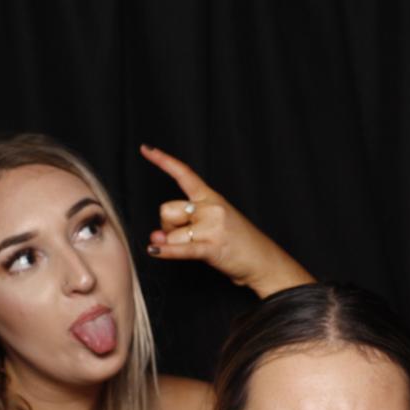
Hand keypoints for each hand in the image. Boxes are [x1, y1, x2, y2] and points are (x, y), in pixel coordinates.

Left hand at [140, 144, 313, 297]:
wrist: (264, 262)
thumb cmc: (239, 243)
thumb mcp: (212, 226)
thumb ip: (181, 227)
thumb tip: (154, 238)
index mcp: (212, 198)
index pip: (184, 174)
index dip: (163, 160)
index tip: (146, 148)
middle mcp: (211, 208)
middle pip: (168, 210)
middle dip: (168, 227)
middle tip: (187, 237)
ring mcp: (212, 227)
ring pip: (171, 234)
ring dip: (174, 245)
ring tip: (197, 248)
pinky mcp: (213, 247)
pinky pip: (182, 249)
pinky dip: (167, 251)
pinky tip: (154, 250)